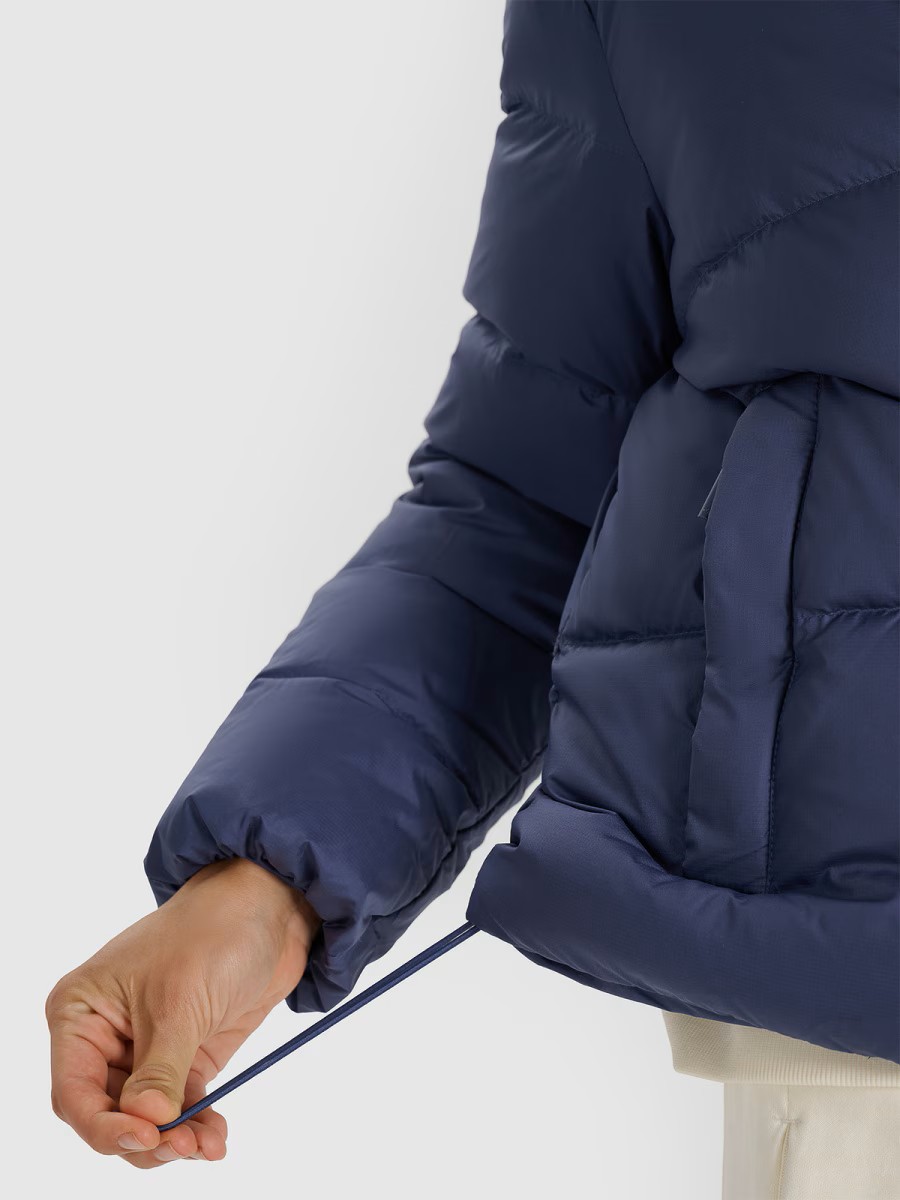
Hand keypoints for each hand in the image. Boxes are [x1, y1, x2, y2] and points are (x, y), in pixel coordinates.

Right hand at [45, 858, 319, 1166]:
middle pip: (108, 1113)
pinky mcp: (186, 1054)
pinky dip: (196, 1126)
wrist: (270, 906)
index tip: (147, 1136)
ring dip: (174, 1139)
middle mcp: (105, 1035)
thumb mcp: (179, 1001)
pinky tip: (215, 1139)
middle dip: (144, 1137)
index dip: (105, 1125)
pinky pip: (181, 1106)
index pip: (75, 1092)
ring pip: (145, 1117)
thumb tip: (146, 1122)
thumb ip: (160, 1069)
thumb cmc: (212, 932)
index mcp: (81, 1012)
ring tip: (207, 1146)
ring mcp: (147, 1047)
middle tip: (183, 1148)